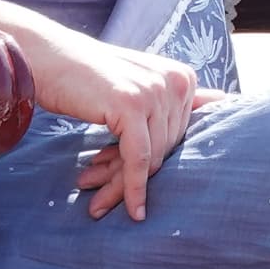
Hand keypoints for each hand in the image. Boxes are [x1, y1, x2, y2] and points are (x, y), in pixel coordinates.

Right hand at [17, 24, 213, 220]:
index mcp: (183, 77)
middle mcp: (175, 81)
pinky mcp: (130, 105)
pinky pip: (138, 159)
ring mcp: (154, 91)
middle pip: (166, 149)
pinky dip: (133, 187)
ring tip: (99, 204)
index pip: (178, 137)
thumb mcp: (138, 85)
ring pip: (151, 159)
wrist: (46, 57)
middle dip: (135, 179)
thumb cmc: (88, 78)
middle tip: (103, 199)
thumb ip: (176, 97)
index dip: (155, 164)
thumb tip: (224, 101)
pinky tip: (132, 211)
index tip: (129, 186)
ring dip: (123, 186)